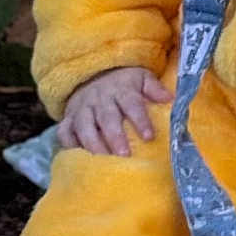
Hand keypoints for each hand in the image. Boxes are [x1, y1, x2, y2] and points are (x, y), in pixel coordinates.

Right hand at [55, 67, 171, 156]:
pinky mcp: (68, 119)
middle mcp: (99, 99)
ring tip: (103, 161)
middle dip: (115, 137)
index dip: (140, 120)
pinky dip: (69, 145)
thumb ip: (154, 88)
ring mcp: (81, 109)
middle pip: (107, 118)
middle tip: (124, 155)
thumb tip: (170, 98)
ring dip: (93, 144)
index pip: (132, 104)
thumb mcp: (141, 77)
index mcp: (121, 90)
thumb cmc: (123, 82)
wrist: (93, 74)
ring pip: (84, 127)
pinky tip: (78, 158)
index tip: (149, 136)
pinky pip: (64, 132)